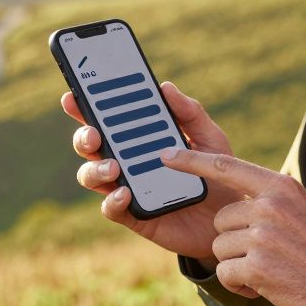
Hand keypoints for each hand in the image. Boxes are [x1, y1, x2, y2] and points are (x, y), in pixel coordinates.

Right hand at [61, 81, 244, 265]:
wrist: (232, 218)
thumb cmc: (217, 174)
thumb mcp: (210, 138)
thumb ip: (190, 113)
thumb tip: (165, 87)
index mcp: (139, 138)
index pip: (106, 119)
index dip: (84, 107)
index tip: (73, 95)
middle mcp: (126, 161)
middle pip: (90, 146)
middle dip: (84, 137)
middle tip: (94, 134)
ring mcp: (127, 188)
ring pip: (91, 176)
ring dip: (94, 169)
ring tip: (112, 166)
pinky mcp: (135, 215)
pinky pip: (111, 208)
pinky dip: (112, 200)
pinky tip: (124, 193)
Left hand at [158, 147, 305, 305]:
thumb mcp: (300, 211)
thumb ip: (269, 201)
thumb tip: (235, 204)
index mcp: (280, 187)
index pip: (226, 166)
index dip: (192, 161)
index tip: (166, 155)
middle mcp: (270, 206)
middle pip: (221, 220)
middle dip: (235, 241)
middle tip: (268, 255)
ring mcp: (263, 235)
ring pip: (221, 248)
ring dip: (238, 264)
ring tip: (272, 270)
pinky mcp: (256, 266)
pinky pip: (226, 272)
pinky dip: (240, 284)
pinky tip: (266, 286)